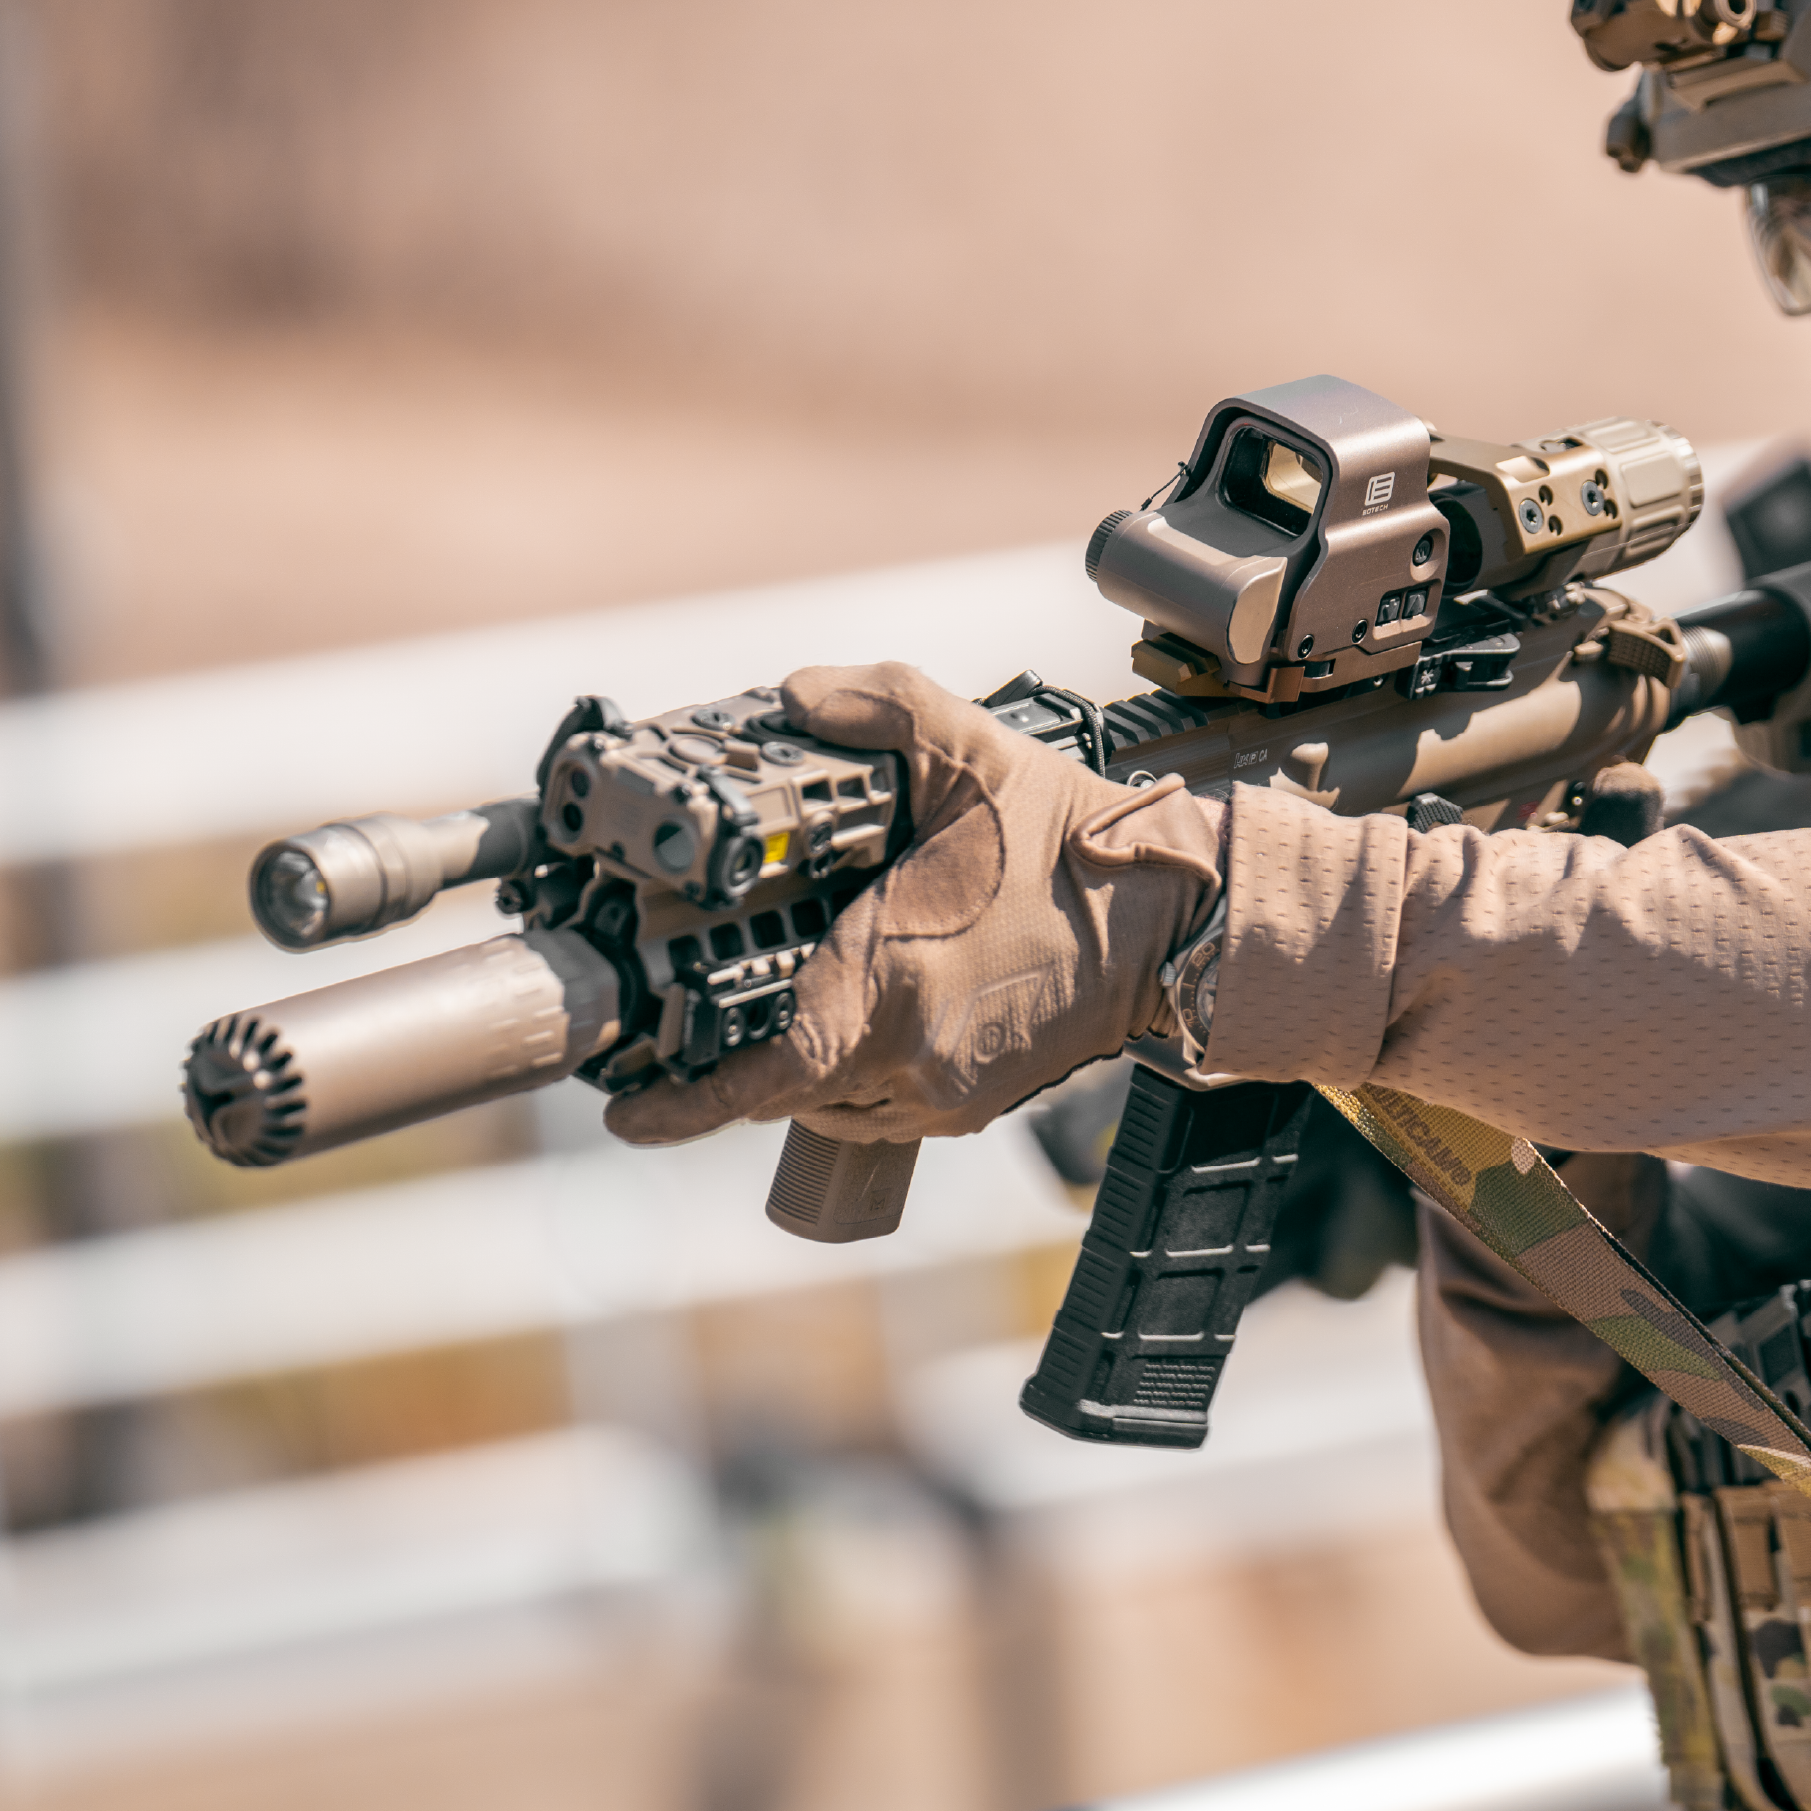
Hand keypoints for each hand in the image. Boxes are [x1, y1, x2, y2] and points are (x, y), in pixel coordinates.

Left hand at [604, 662, 1220, 1146]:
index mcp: (890, 979)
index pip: (762, 1073)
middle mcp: (912, 1053)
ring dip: (806, 1074)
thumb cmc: (1081, 848)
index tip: (626, 1116)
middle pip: (790, 1089)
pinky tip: (872, 1026)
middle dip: (745, 1065)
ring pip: (837, 1106)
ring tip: (794, 1018)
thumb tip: (797, 694)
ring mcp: (950, 1089)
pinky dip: (862, 1081)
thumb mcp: (977, 753)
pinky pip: (891, 1112)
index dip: (684, 1107)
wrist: (1184, 921)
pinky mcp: (983, 1103)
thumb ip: (882, 707)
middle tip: (702, 1035)